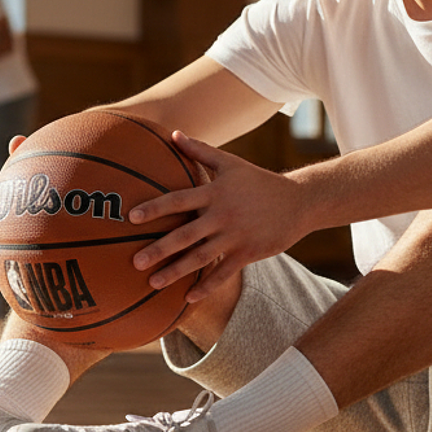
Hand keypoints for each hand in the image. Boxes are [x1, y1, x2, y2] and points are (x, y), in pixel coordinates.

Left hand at [129, 130, 310, 301]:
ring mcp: (236, 236)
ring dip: (176, 271)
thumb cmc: (258, 181)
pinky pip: (224, 273)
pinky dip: (207, 286)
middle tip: (135, 262)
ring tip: (153, 283)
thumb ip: (199, 150)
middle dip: (160, 249)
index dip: (156, 208)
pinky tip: (188, 298)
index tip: (132, 217)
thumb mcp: (230, 162)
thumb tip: (173, 133)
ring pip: (201, 257)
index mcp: (214, 193)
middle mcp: (223, 215)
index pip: (179, 200)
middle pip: (186, 234)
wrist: (299, 201)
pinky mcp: (248, 253)